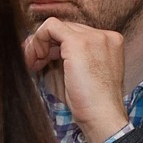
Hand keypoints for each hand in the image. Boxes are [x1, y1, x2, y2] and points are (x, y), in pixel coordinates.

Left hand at [23, 18, 129, 142]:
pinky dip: (38, 40)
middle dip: (45, 45)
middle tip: (34, 64)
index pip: (74, 34)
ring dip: (39, 44)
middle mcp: (104, 35)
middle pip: (64, 29)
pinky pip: (49, 27)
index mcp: (109, 43)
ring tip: (34, 65)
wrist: (101, 115)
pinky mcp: (79, 42)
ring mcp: (94, 36)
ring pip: (55, 26)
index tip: (41, 62)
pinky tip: (36, 60)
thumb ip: (60, 56)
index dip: (53, 46)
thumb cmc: (87, 102)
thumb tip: (34, 44)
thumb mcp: (74, 73)